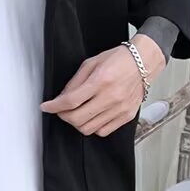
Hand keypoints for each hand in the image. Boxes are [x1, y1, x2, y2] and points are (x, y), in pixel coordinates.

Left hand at [40, 34, 165, 136]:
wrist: (143, 62)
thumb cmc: (118, 59)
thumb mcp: (91, 63)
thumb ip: (75, 82)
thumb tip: (61, 98)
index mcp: (100, 81)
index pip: (71, 101)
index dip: (54, 106)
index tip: (45, 107)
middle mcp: (111, 97)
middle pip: (78, 118)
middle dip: (63, 116)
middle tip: (60, 110)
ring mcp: (120, 109)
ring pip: (89, 128)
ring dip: (77, 123)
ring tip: (75, 113)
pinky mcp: (126, 116)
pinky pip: (103, 131)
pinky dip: (92, 127)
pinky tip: (91, 117)